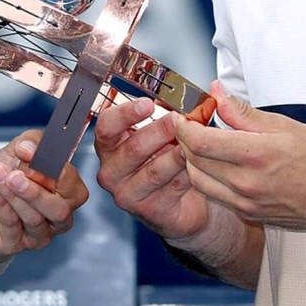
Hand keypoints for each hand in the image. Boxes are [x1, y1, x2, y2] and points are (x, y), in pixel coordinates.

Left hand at [0, 131, 90, 264]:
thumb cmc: (5, 181)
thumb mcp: (16, 153)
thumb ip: (29, 143)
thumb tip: (29, 147)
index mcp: (66, 194)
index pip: (72, 185)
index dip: (55, 171)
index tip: (32, 155)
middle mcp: (57, 218)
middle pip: (59, 209)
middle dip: (37, 190)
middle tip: (14, 174)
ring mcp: (37, 235)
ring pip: (34, 219)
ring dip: (13, 194)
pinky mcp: (13, 245)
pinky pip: (11, 226)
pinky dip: (0, 203)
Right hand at [93, 95, 215, 241]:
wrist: (186, 202)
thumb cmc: (169, 161)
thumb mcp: (164, 133)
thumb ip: (166, 112)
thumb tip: (175, 93)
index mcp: (111, 145)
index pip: (107, 126)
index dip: (125, 114)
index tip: (147, 104)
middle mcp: (112, 170)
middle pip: (133, 148)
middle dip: (159, 131)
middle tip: (179, 120)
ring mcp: (127, 193)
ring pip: (153, 171)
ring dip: (176, 155)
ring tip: (192, 143)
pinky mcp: (148, 211)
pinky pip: (170, 189)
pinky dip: (186, 175)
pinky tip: (197, 165)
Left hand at [176, 83, 305, 233]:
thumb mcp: (284, 126)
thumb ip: (243, 112)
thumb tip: (216, 93)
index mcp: (256, 156)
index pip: (200, 141)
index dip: (183, 126)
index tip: (184, 114)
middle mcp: (246, 183)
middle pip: (193, 161)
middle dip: (185, 140)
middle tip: (192, 124)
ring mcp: (246, 203)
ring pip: (199, 180)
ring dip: (193, 160)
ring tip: (204, 143)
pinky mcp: (248, 214)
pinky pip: (215, 194)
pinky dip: (207, 177)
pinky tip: (219, 163)